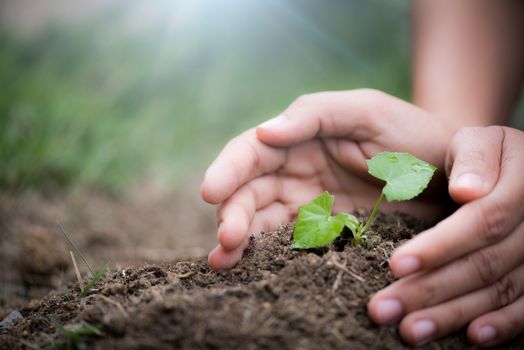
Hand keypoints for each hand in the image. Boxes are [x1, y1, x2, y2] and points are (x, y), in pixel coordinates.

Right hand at [201, 89, 452, 270]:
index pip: (252, 151)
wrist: (446, 174)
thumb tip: (263, 132)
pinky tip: (248, 268)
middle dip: (232, 213)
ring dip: (239, 240)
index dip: (228, 170)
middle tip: (225, 239)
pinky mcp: (322, 231)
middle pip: (249, 191)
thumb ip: (315, 113)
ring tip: (224, 262)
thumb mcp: (366, 111)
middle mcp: (295, 170)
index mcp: (299, 136)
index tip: (211, 191)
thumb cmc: (409, 134)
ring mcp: (307, 202)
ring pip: (260, 220)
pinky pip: (287, 242)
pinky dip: (264, 254)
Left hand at [368, 126, 523, 346]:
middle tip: (384, 310)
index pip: (482, 221)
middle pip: (484, 263)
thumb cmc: (484, 154)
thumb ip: (475, 159)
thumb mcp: (478, 141)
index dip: (439, 245)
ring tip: (409, 331)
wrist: (514, 168)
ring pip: (499, 290)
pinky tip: (470, 337)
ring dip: (453, 314)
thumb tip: (468, 191)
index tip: (395, 264)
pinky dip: (502, 324)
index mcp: (521, 186)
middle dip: (430, 289)